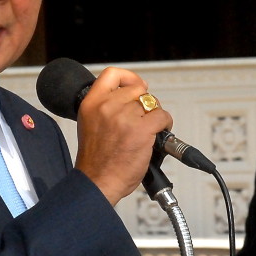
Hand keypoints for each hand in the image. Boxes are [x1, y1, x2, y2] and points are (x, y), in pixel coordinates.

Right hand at [73, 67, 172, 204]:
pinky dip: (165, 124)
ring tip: (149, 130)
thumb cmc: (96, 160)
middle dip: (145, 102)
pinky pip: (162, 116)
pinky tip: (157, 134)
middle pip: (138, 89)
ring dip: (154, 116)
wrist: (98, 182)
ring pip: (152, 104)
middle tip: (143, 118)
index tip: (136, 85)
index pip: (112, 74)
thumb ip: (105, 107)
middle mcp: (107, 107)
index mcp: (91, 103)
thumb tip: (131, 95)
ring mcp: (124, 118)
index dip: (129, 77)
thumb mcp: (90, 124)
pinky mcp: (141, 130)